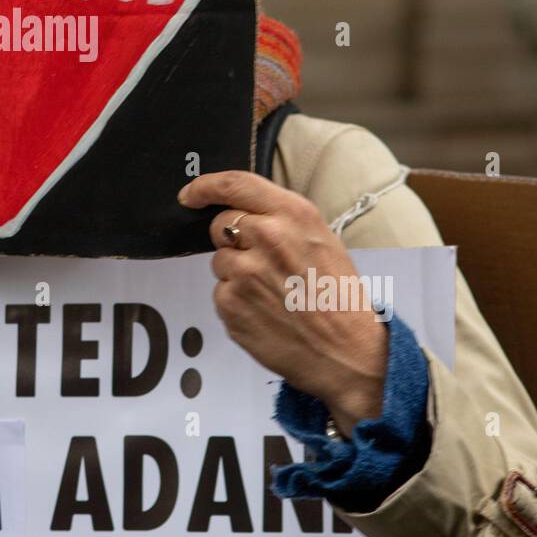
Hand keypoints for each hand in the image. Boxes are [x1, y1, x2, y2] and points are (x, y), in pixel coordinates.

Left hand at [178, 170, 387, 436]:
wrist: (347, 352)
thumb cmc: (338, 296)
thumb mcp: (322, 240)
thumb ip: (281, 220)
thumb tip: (240, 213)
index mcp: (293, 214)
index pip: (234, 184)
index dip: (204, 187)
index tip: (190, 194)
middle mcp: (266, 236)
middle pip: (220, 224)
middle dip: (232, 239)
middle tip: (261, 261)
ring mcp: (244, 271)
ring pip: (219, 261)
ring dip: (236, 273)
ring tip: (271, 293)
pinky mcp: (230, 304)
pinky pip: (221, 292)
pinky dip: (236, 302)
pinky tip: (264, 313)